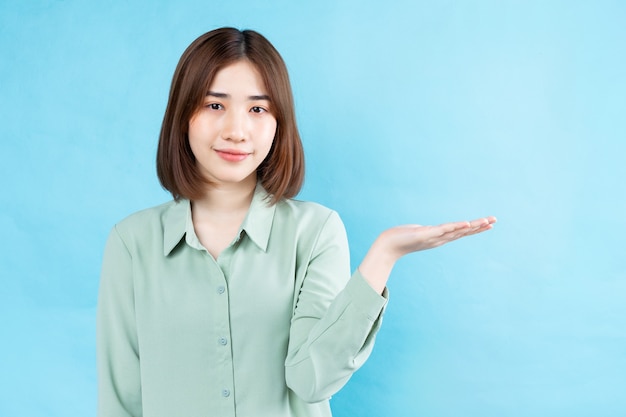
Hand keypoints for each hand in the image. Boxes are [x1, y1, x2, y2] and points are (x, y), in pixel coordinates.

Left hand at [379, 216, 496, 259]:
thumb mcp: (417, 233)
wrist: (387, 245)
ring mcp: (434, 237)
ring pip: (457, 231)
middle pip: (463, 232)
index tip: (489, 223)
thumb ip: (424, 232)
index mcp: (439, 237)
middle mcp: (439, 239)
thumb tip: (425, 231)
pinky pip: (444, 230)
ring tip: (487, 221)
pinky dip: (455, 227)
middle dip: (479, 227)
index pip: (461, 232)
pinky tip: (466, 224)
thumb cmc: (400, 238)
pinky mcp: (426, 234)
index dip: (475, 228)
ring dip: (472, 226)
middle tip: (495, 221)